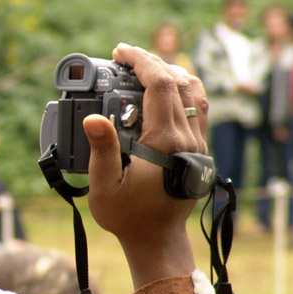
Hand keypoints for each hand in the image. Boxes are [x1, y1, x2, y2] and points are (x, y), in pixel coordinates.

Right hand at [83, 43, 207, 288]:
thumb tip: (93, 118)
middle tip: (125, 59)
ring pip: (195, 92)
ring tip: (146, 70)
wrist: (157, 240)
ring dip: (172, 73)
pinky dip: (183, 91)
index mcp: (165, 142)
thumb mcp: (103, 186)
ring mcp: (198, 143)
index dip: (141, 61)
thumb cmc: (127, 216)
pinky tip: (164, 93)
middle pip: (178, 82)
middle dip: (152, 62)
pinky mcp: (199, 150)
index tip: (120, 52)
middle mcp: (187, 138)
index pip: (160, 84)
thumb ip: (101, 149)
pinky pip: (198, 109)